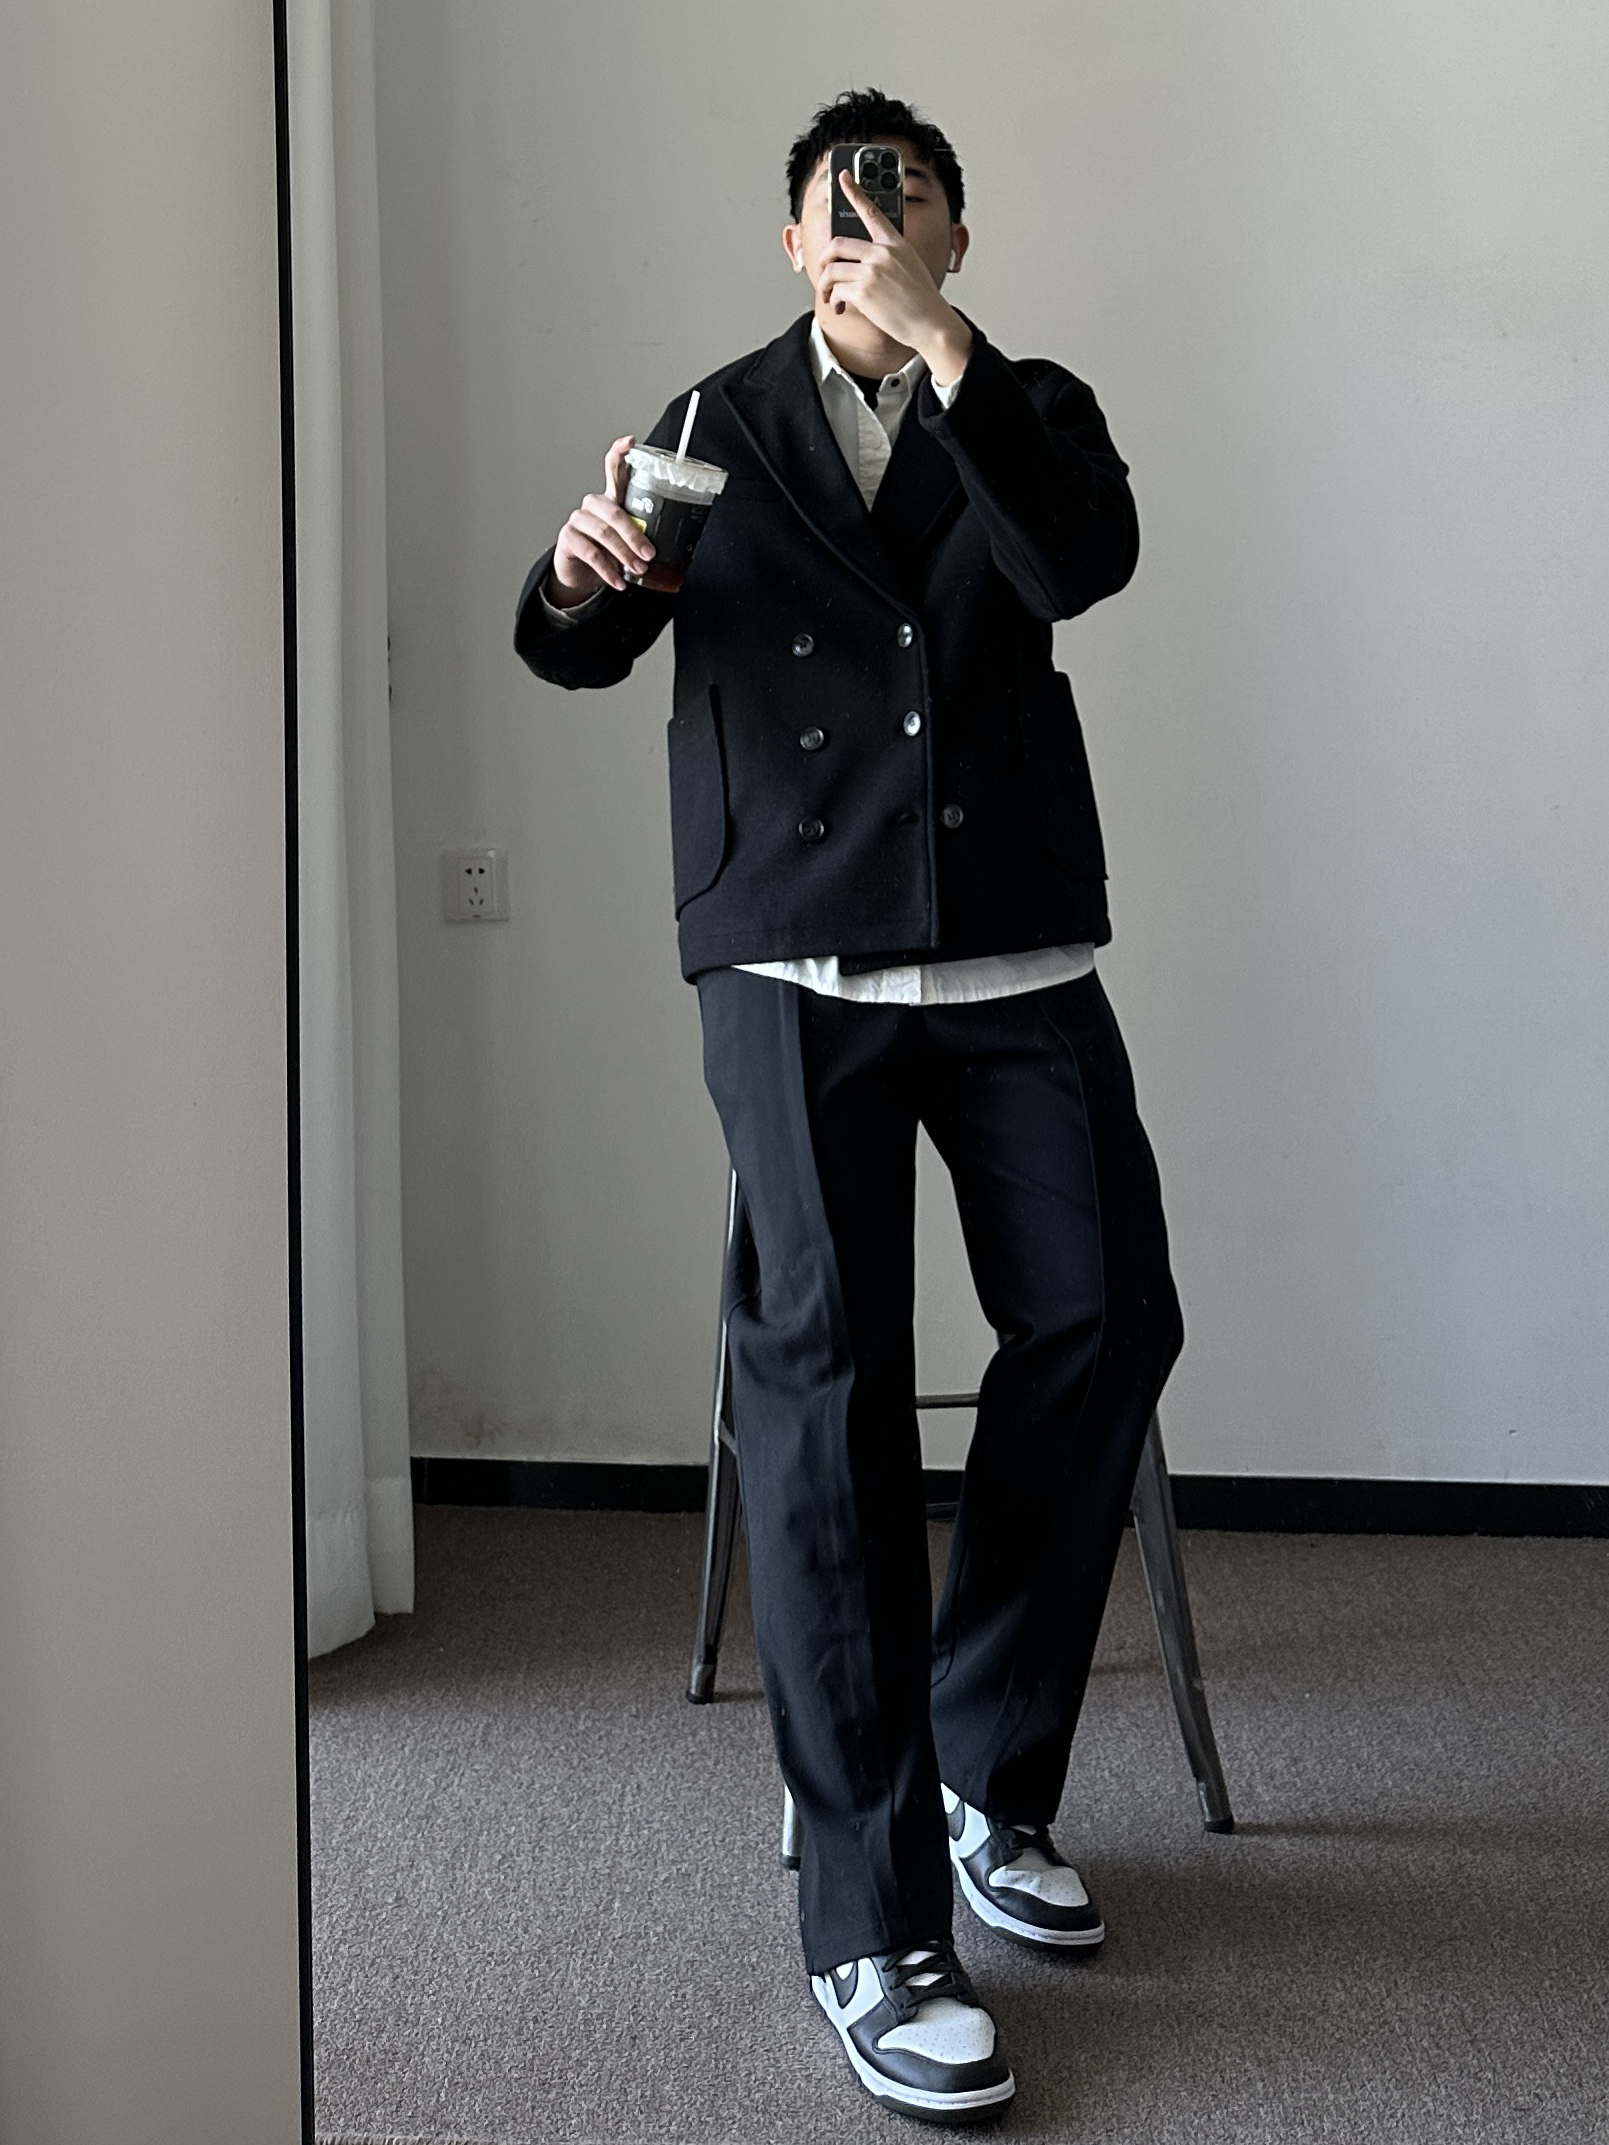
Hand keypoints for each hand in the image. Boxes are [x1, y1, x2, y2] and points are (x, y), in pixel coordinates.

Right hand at [548, 435, 653, 602]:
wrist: (581, 573)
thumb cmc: (609, 551)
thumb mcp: (628, 540)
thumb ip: (644, 534)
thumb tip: (677, 543)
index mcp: (612, 498)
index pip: (614, 468)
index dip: (620, 452)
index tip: (631, 442)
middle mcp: (594, 504)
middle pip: (614, 510)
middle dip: (635, 535)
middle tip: (650, 554)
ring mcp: (579, 519)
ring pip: (603, 532)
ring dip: (624, 554)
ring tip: (637, 569)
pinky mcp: (568, 538)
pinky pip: (591, 553)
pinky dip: (608, 570)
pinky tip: (619, 581)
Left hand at [819, 172, 972, 381]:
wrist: (931, 323)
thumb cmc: (922, 300)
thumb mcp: (910, 266)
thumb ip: (888, 256)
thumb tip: (862, 259)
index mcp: (895, 243)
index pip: (872, 211)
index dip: (854, 191)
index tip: (842, 177)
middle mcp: (882, 253)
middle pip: (838, 244)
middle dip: (825, 259)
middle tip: (825, 270)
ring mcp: (872, 271)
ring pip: (831, 269)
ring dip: (825, 284)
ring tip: (829, 295)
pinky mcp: (863, 291)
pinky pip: (836, 290)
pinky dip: (833, 301)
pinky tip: (839, 307)